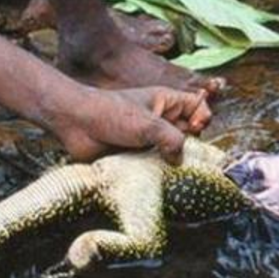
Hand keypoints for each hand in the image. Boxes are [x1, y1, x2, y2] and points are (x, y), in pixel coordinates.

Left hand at [52, 87, 210, 163]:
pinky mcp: (137, 155)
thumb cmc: (110, 114)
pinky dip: (157, 172)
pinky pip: (155, 165)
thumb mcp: (148, 124)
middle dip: (190, 146)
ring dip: (172, 162)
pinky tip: (154, 175)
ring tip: (167, 167)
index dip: (203, 118)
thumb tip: (180, 161)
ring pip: (172, 152)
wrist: (76, 125)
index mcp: (166, 102)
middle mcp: (161, 120)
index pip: (198, 106)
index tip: (195, 129)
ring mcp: (149, 138)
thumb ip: (173, 140)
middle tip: (182, 154)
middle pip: (189, 133)